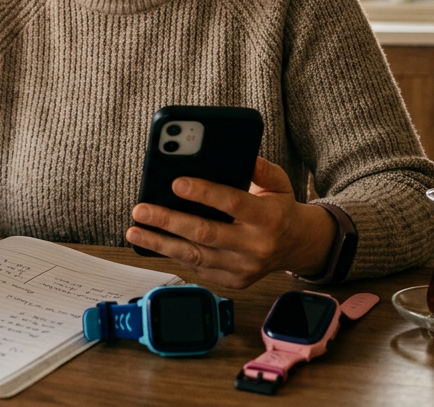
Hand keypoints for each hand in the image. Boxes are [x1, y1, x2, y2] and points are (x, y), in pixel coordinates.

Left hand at [126, 158, 336, 288]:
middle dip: (168, 221)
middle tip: (141, 209)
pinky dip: (173, 255)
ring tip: (135, 230)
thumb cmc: (279, 208)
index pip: (233, 203)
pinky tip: (153, 242)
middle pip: (205, 233)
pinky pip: (198, 268)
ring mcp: (243, 268)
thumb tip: (232, 152)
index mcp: (268, 217)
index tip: (175, 183)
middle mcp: (255, 246)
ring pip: (195, 256)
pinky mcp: (233, 281)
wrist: (298, 246)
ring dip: (160, 243)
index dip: (204, 193)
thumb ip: (258, 167)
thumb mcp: (278, 182)